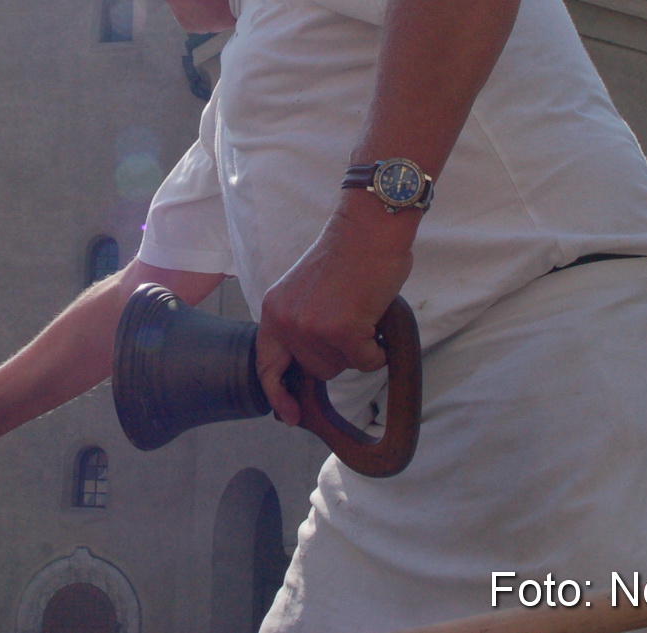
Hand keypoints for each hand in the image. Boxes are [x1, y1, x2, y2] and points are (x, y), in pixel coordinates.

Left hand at [255, 204, 414, 424]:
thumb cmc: (346, 256)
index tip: (290, 415)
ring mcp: (313, 328)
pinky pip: (367, 361)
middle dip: (339, 351)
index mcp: (274, 311)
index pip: (268, 364)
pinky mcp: (342, 331)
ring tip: (361, 311)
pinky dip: (378, 347)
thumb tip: (308, 362)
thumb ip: (300, 322)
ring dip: (359, 347)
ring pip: (344, 365)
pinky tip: (375, 318)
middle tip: (349, 316)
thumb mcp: (304, 290)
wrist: (368, 230)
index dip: (278, 394)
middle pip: (318, 369)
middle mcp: (287, 322)